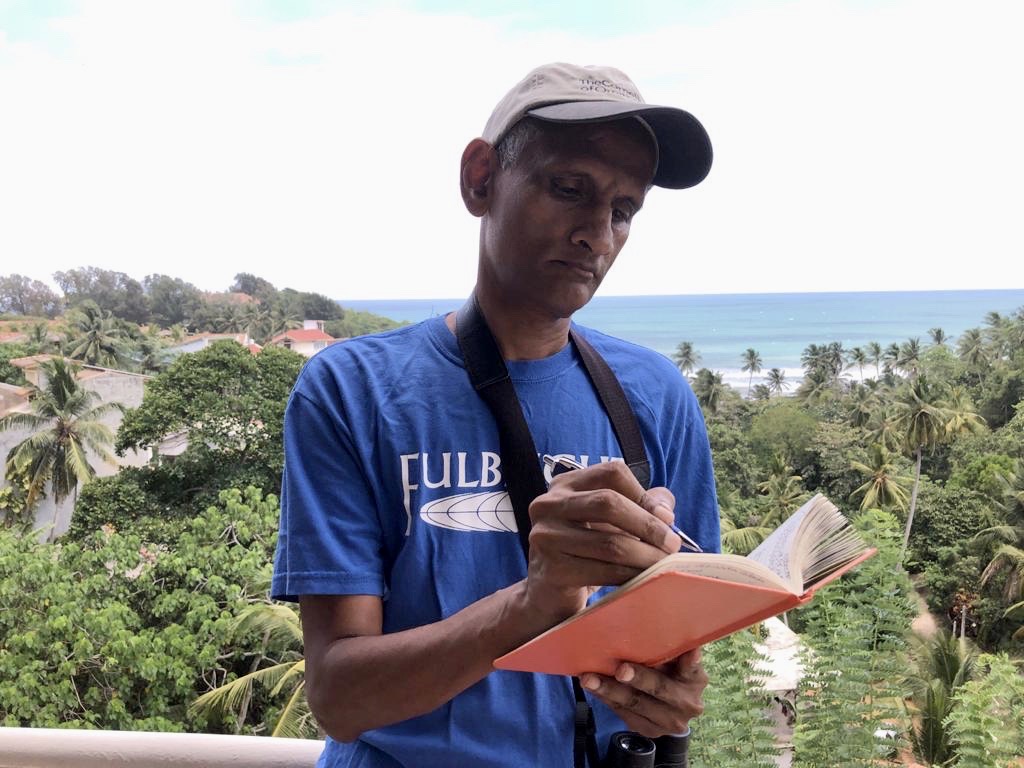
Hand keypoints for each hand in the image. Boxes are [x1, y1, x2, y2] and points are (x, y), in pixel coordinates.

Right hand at [522, 461, 681, 623]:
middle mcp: (548, 504)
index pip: (612, 473)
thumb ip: (641, 506)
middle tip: (672, 545)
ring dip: (646, 556)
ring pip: (610, 542)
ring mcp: (546, 537)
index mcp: (565, 485)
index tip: (666, 518)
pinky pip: (603, 571)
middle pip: (609, 502)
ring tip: (664, 565)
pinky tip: (643, 581)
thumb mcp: (610, 523)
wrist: (547, 595)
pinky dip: (631, 576)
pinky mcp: (552, 570)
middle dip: (649, 525)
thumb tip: (665, 512)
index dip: (643, 494)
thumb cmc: (584, 553)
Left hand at [579, 647, 707, 737]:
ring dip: (609, 690)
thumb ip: (671, 646)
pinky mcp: (649, 730)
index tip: (685, 653)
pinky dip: (606, 698)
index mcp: (696, 679)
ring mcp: (669, 722)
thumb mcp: (677, 657)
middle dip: (638, 679)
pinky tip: (592, 687)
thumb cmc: (670, 669)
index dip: (688, 661)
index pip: (691, 668)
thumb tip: (659, 622)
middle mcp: (687, 704)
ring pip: (635, 704)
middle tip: (619, 669)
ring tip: (589, 679)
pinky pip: (623, 713)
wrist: (672, 706)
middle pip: (659, 689)